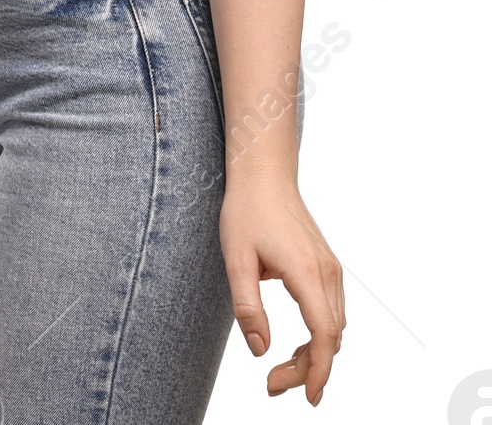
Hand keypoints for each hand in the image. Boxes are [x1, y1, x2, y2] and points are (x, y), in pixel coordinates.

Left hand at [221, 173, 344, 405]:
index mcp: (307, 273)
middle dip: (308, 368)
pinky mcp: (327, 266)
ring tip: (281, 370)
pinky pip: (331, 311)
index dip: (317, 371)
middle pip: (331, 338)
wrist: (263, 174)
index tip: (307, 396)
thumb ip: (247, 307)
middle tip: (274, 384)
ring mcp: (331, 269)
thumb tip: (259, 350)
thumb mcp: (236, 259)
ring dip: (314, 353)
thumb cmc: (246, 211)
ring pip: (334, 327)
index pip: (323, 336)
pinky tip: (296, 343)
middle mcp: (328, 274)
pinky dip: (319, 334)